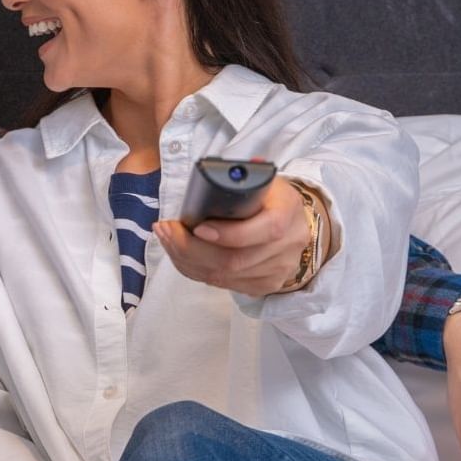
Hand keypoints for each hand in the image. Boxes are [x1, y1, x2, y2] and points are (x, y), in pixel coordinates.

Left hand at [153, 177, 310, 295]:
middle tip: (166, 230)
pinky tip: (181, 255)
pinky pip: (223, 285)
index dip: (227, 234)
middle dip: (191, 248)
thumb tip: (214, 173)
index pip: (264, 230)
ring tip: (167, 239)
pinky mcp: (265, 286)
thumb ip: (241, 178)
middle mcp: (287, 246)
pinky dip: (196, 271)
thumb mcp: (262, 180)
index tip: (196, 226)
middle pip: (234, 261)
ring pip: (224, 276)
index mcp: (288, 212)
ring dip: (187, 260)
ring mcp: (278, 271)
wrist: (294, 222)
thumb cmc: (270, 197)